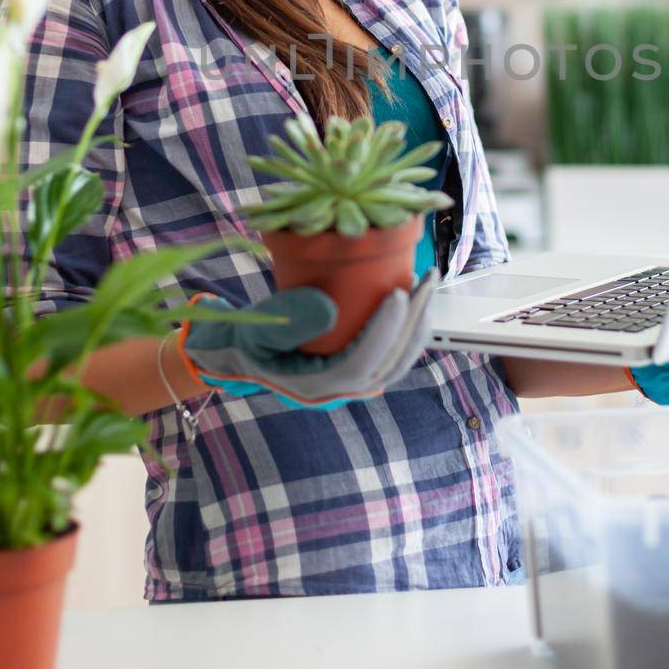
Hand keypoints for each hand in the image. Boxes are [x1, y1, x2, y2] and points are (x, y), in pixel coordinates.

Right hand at [175, 269, 438, 409]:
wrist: (240, 353)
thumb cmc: (246, 336)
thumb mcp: (257, 327)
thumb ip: (288, 319)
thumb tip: (329, 308)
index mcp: (317, 385)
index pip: (362, 361)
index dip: (384, 330)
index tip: (398, 292)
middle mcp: (341, 390)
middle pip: (390, 360)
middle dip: (415, 319)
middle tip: (428, 278)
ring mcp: (352, 383)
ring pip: (398, 360)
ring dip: (419, 323)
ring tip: (429, 285)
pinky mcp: (358, 370)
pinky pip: (392, 355)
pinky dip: (408, 329)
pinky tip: (416, 299)